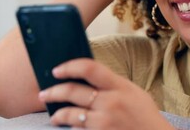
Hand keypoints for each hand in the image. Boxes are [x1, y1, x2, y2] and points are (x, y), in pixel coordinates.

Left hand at [38, 58, 173, 129]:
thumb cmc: (145, 115)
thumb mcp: (133, 92)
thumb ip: (112, 84)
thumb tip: (87, 75)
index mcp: (119, 86)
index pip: (89, 68)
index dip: (69, 66)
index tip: (57, 70)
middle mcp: (110, 102)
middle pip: (72, 91)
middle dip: (53, 92)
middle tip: (44, 94)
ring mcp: (104, 121)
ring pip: (70, 114)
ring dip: (58, 115)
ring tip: (55, 116)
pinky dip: (73, 129)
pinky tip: (72, 128)